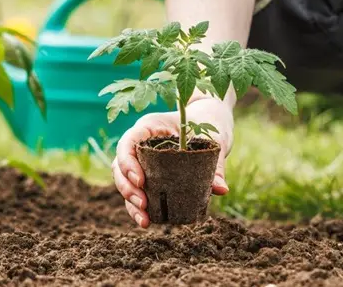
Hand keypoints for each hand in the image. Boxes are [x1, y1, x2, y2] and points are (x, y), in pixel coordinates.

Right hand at [111, 96, 233, 227]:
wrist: (209, 120)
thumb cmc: (207, 124)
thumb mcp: (213, 140)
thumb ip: (215, 164)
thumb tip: (221, 190)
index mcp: (150, 126)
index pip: (128, 142)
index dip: (128, 162)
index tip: (141, 181)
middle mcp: (140, 142)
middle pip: (120, 164)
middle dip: (127, 187)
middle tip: (143, 204)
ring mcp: (142, 158)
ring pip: (124, 180)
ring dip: (130, 201)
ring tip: (144, 219)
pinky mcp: (148, 173)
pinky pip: (136, 190)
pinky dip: (138, 206)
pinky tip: (147, 221)